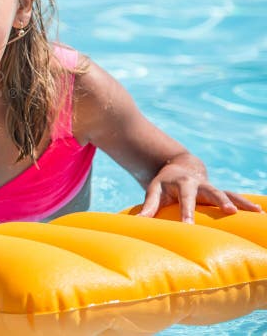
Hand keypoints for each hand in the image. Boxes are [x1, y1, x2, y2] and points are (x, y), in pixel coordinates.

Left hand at [137, 155, 262, 222]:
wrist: (179, 167)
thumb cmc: (164, 183)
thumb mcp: (154, 190)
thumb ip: (148, 206)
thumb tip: (138, 223)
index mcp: (183, 184)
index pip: (184, 199)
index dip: (186, 212)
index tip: (188, 226)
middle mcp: (200, 184)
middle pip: (211, 191)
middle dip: (220, 200)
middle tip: (229, 211)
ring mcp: (212, 187)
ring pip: (229, 193)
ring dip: (241, 202)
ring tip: (257, 211)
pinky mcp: (220, 192)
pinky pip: (235, 197)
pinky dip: (247, 203)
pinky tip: (260, 212)